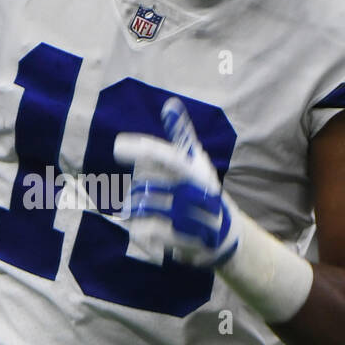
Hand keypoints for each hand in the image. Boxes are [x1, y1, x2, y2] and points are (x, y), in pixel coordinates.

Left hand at [112, 97, 240, 267]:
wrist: (226, 234)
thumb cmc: (204, 191)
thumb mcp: (196, 162)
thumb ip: (181, 135)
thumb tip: (170, 105)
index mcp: (196, 171)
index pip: (165, 155)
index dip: (141, 149)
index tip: (118, 146)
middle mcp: (196, 193)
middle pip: (149, 186)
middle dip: (136, 192)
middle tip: (134, 196)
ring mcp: (192, 217)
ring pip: (148, 209)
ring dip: (135, 209)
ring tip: (134, 211)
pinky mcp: (187, 239)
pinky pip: (152, 231)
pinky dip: (141, 229)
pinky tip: (140, 228)